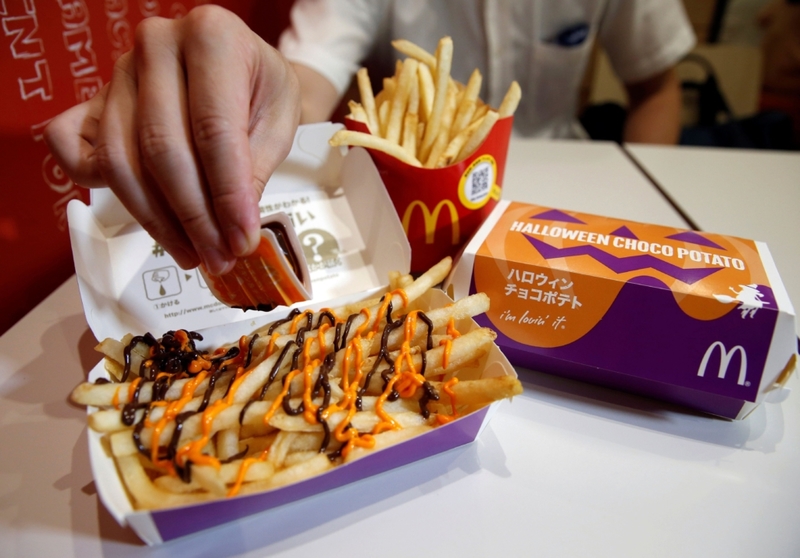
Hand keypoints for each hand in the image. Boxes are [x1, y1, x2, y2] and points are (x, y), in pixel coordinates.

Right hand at [44, 5, 300, 274]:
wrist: (240, 65)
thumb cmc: (262, 89)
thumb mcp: (281, 119)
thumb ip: (256, 167)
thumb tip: (233, 227)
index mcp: (213, 37)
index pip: (214, 130)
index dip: (227, 195)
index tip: (241, 241)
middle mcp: (157, 45)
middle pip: (163, 150)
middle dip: (194, 218)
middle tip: (218, 258)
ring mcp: (118, 72)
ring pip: (123, 161)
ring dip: (158, 221)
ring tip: (193, 253)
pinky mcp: (93, 100)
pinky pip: (78, 152)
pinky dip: (104, 190)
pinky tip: (147, 218)